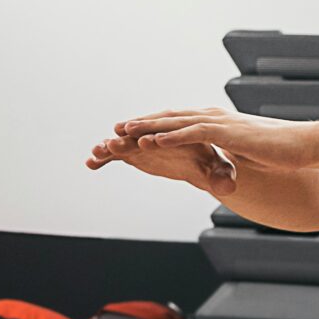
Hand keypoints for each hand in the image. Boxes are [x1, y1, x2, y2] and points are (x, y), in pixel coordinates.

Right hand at [87, 124, 239, 195]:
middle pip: (142, 132)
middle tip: (115, 141)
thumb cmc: (209, 161)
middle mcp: (160, 133)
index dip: (157, 137)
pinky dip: (105, 157)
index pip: (170, 132)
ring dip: (113, 144)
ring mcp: (145, 141)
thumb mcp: (219, 170)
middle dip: (129, 137)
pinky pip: (117, 153)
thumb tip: (227, 188)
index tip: (146, 142)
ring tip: (99, 150)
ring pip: (127, 141)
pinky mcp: (135, 151)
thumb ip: (222, 177)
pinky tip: (91, 163)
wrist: (197, 161)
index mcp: (181, 130)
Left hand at [109, 107, 318, 172]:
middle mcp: (216, 117)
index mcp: (220, 122)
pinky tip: (152, 142)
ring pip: (176, 122)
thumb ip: (232, 153)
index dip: (156, 126)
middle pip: (171, 117)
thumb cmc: (282, 152)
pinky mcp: (228, 133)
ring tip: (124, 131)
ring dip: (149, 127)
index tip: (135, 132)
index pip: (180, 121)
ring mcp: (221, 123)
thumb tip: (224, 161)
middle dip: (143, 122)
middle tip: (117, 128)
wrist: (306, 145)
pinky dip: (170, 136)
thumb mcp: (249, 153)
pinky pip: (192, 133)